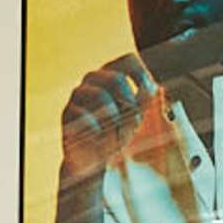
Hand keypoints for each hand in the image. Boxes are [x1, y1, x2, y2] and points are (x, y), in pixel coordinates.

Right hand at [58, 57, 164, 175]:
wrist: (92, 161)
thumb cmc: (115, 134)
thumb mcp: (136, 117)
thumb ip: (145, 101)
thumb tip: (155, 88)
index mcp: (111, 75)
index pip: (128, 60)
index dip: (141, 75)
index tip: (148, 96)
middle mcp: (93, 80)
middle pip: (117, 78)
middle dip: (130, 105)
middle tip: (133, 127)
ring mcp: (78, 94)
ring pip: (100, 95)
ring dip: (115, 120)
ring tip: (117, 138)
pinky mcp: (67, 112)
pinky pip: (85, 115)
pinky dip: (99, 132)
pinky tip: (102, 142)